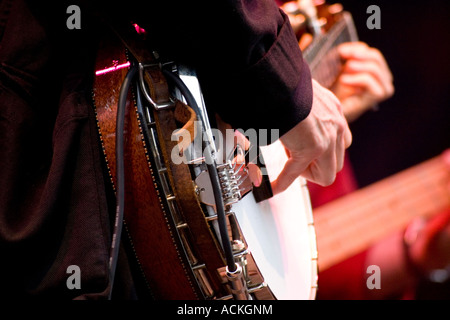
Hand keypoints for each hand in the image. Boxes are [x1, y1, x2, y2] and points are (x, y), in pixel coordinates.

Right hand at [271, 79, 351, 193]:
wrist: (280, 80)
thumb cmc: (285, 86)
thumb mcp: (303, 98)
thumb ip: (305, 113)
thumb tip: (292, 126)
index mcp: (335, 111)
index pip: (341, 143)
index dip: (323, 154)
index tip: (305, 154)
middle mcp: (336, 124)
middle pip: (337, 163)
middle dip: (316, 166)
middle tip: (297, 162)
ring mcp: (328, 137)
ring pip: (327, 174)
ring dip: (307, 173)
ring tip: (291, 166)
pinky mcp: (313, 146)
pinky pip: (297, 172)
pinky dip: (284, 182)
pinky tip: (274, 187)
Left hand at [331, 42, 393, 121]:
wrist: (329, 107)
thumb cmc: (334, 86)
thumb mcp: (340, 63)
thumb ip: (349, 52)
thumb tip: (354, 49)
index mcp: (377, 69)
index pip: (372, 53)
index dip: (357, 50)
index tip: (341, 52)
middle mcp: (384, 78)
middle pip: (376, 57)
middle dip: (358, 56)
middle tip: (344, 60)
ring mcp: (383, 88)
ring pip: (375, 68)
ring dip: (357, 67)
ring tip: (344, 71)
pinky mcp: (378, 96)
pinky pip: (369, 80)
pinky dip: (355, 78)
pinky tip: (343, 81)